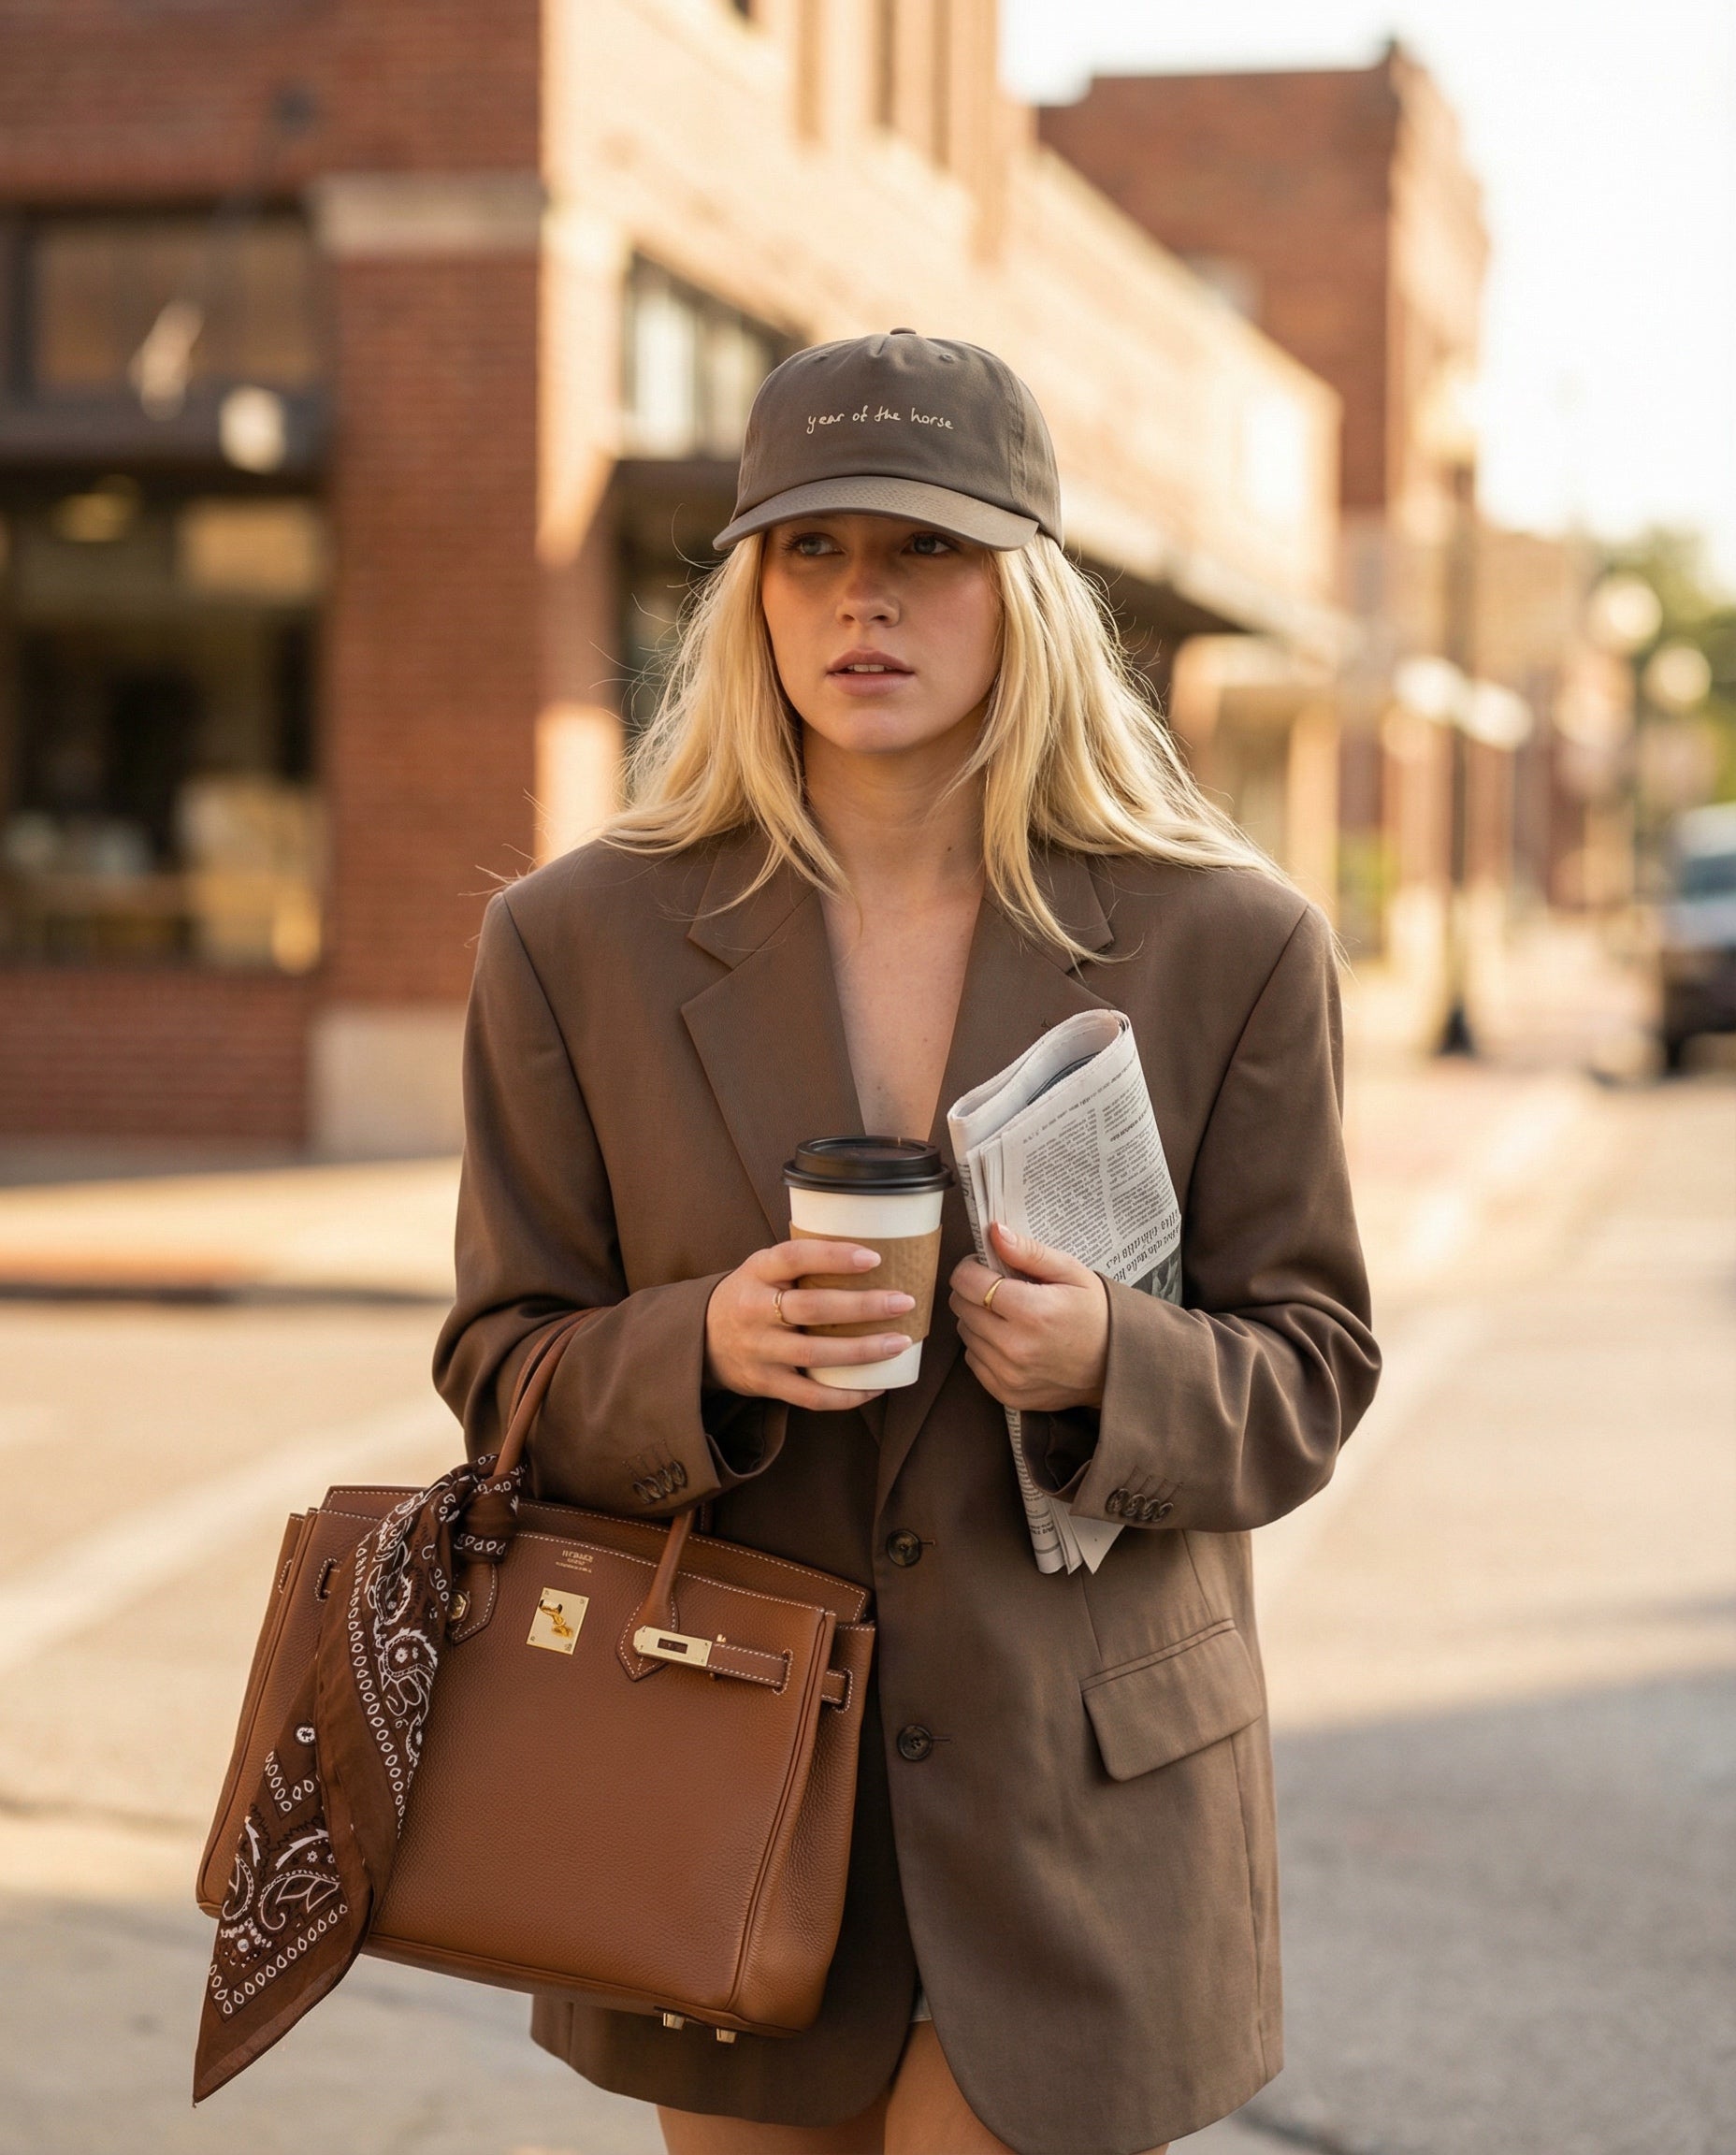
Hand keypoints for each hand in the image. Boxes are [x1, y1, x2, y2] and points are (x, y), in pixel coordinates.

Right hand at [705, 1239, 916, 1411]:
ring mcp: (759, 1350)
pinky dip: (846, 1395)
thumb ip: (801, 1262)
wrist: (702, 1338)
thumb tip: (871, 1248)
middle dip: (863, 1306)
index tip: (874, 1257)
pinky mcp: (765, 1383)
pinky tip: (876, 1386)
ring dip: (863, 1350)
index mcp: (756, 1272)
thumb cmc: (751, 1295)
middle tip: (903, 1301)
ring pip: (815, 1354)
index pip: (794, 1257)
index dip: (834, 1257)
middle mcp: (754, 1310)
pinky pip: (810, 1396)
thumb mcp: (762, 1267)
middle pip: (812, 1308)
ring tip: (900, 1342)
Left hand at [950, 1222, 1108, 1413]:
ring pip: (964, 1332)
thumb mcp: (1071, 1273)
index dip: (970, 1268)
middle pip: (961, 1306)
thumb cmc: (1095, 1314)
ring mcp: (1009, 1374)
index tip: (984, 1266)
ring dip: (978, 1319)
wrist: (1115, 1366)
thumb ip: (1029, 1252)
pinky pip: (973, 1360)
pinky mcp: (1006, 1392)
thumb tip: (995, 1232)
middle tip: (1000, 1290)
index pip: (967, 1282)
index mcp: (1032, 1311)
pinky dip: (984, 1347)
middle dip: (974, 1291)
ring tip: (1009, 1315)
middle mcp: (1015, 1347)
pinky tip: (1010, 1339)